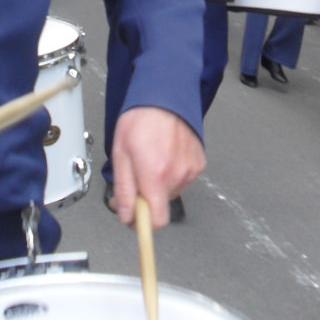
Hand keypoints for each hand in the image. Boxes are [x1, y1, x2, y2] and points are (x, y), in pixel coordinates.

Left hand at [110, 107, 204, 228]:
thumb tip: (126, 216)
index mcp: (155, 174)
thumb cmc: (140, 118)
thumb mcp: (120, 153)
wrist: (165, 94)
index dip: (143, 224)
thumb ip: (124, 189)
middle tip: (137, 173)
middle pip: (161, 205)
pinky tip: (166, 153)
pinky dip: (172, 172)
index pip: (157, 222)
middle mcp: (177, 174)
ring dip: (160, 183)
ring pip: (171, 192)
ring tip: (152, 157)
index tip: (134, 218)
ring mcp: (190, 169)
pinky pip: (183, 178)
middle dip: (147, 196)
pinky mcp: (199, 162)